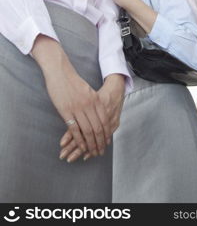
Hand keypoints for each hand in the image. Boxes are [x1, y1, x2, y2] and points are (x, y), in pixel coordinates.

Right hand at [32, 35, 109, 156]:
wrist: (60, 73)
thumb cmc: (73, 81)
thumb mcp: (88, 91)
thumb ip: (94, 102)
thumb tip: (99, 113)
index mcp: (96, 100)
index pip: (104, 121)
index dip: (106, 133)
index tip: (107, 142)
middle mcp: (89, 105)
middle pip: (97, 128)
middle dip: (99, 142)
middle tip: (100, 151)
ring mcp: (77, 109)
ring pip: (87, 131)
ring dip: (90, 144)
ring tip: (91, 152)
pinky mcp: (66, 112)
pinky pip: (74, 129)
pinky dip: (78, 140)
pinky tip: (80, 146)